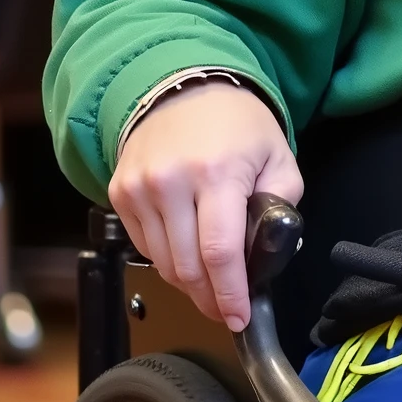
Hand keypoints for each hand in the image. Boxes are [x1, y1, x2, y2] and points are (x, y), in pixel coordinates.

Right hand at [109, 83, 301, 330]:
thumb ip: (282, 206)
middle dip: (210, 299)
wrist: (182, 83)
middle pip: (187, 268)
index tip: (238, 318)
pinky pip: (144, 246)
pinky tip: (186, 253)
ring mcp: (140, 188)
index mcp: (217, 174)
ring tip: (210, 283)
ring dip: (189, 284)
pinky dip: (167, 260)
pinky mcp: (120, 192)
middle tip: (226, 309)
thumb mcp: (278, 157)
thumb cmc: (237, 124)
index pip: (221, 254)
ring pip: (163, 264)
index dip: (230, 295)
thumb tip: (267, 253)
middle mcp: (171, 182)